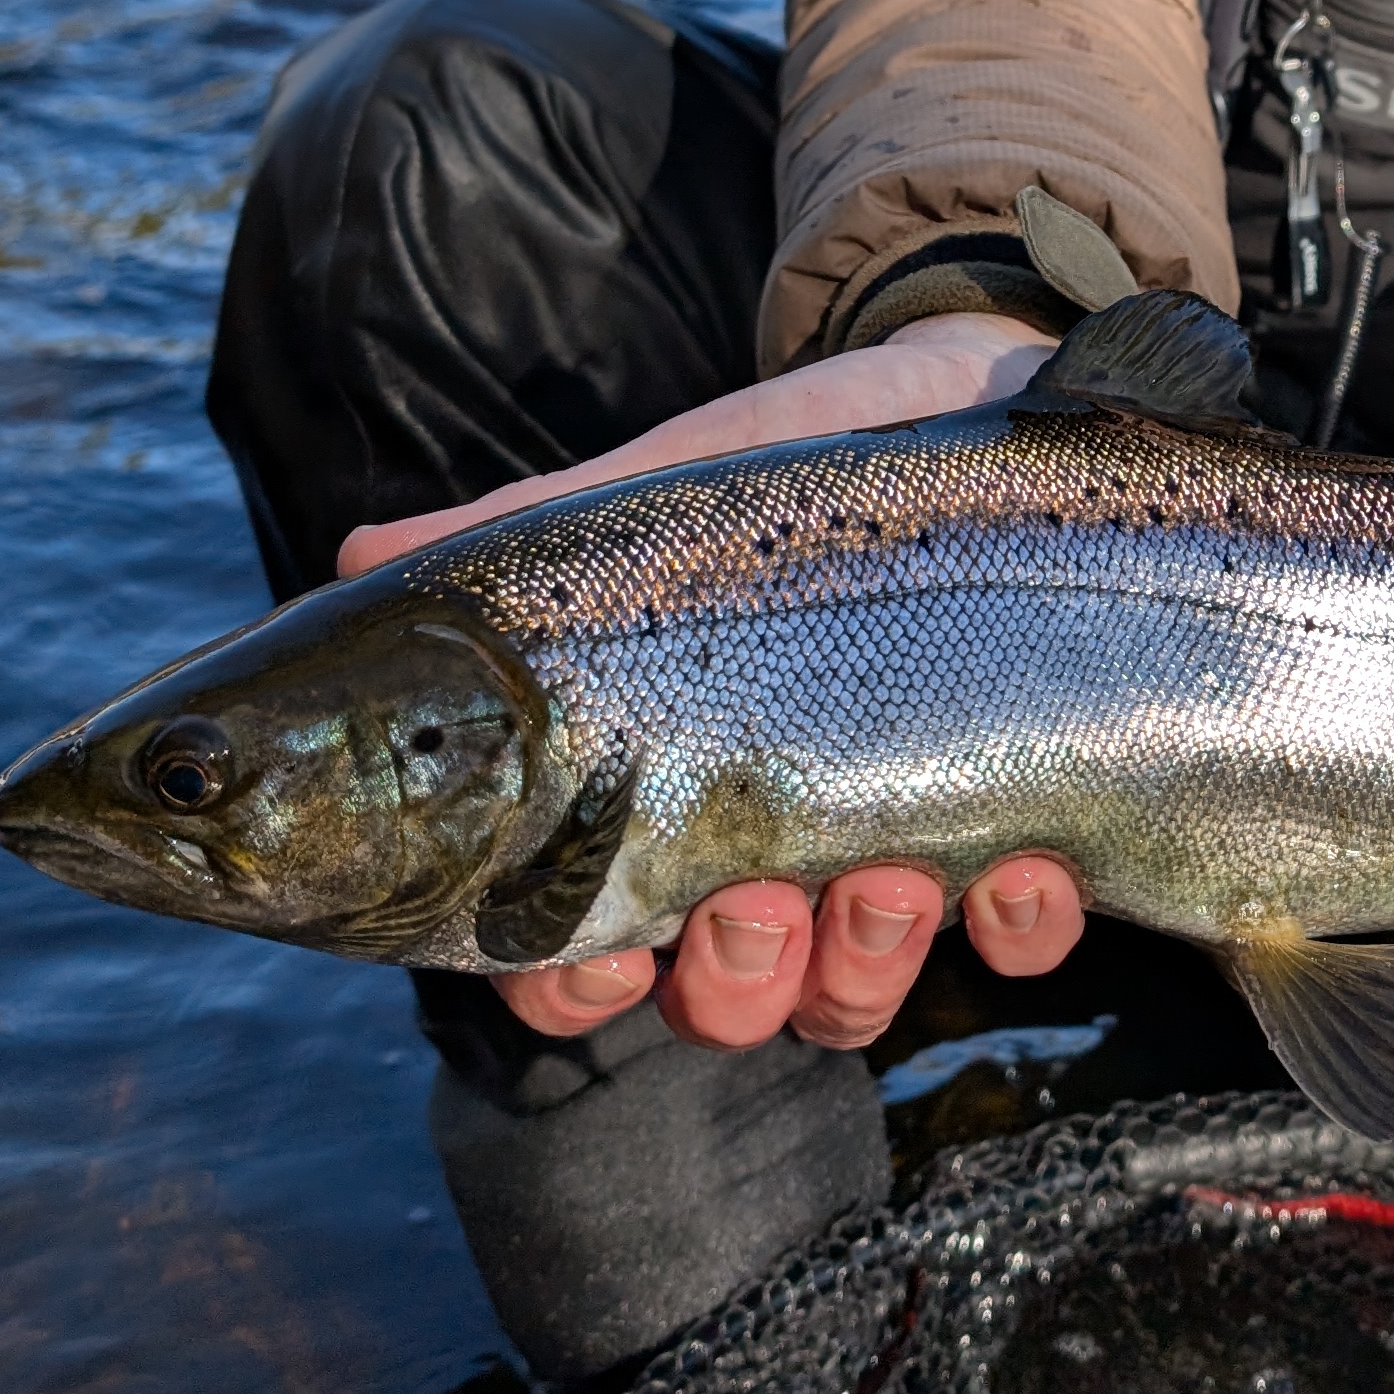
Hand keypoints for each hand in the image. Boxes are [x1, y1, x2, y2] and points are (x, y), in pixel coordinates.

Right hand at [335, 312, 1095, 1042]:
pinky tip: (1030, 861)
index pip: (574, 945)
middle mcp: (768, 851)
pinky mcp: (1026, 825)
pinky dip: (1020, 926)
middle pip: (721, 1003)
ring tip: (893, 877)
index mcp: (661, 793)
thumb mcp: (674, 492)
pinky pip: (1020, 942)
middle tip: (754, 904)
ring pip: (853, 996)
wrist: (974, 390)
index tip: (595, 958)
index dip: (569, 984)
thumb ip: (532, 534)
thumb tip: (363, 556)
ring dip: (864, 964)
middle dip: (734, 984)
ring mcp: (895, 850)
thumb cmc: (799, 462)